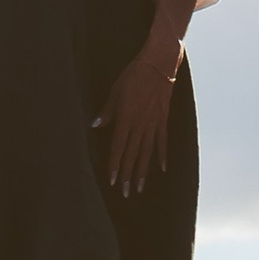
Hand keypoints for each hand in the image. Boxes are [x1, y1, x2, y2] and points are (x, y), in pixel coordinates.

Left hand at [92, 42, 180, 195]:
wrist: (157, 66)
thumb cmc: (132, 76)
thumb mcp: (115, 92)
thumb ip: (107, 112)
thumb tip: (95, 125)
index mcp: (126, 118)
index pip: (118, 147)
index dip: (114, 164)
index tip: (112, 180)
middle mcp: (140, 125)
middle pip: (132, 154)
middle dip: (128, 175)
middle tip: (126, 193)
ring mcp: (153, 123)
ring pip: (147, 152)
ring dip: (143, 171)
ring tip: (140, 188)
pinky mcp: (163, 119)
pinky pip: (162, 141)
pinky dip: (161, 155)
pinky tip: (161, 169)